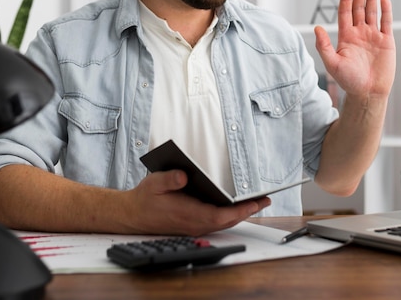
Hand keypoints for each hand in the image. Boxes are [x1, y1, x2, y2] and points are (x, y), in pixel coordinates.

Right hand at [123, 170, 270, 235]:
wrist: (133, 215)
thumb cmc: (146, 198)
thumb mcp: (154, 183)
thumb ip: (169, 179)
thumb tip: (184, 176)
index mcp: (188, 214)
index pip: (220, 215)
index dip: (240, 210)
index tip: (255, 203)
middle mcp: (195, 223)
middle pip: (228, 220)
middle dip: (249, 210)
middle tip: (267, 199)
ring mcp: (195, 226)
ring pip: (224, 222)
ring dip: (242, 213)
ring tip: (258, 201)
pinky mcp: (194, 224)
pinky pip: (218, 222)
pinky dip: (231, 215)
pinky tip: (239, 206)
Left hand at [314, 0, 394, 99]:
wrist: (368, 93)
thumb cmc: (349, 80)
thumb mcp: (332, 63)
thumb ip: (323, 45)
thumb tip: (316, 28)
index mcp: (345, 37)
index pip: (345, 13)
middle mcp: (359, 33)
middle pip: (359, 8)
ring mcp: (373, 36)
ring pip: (372, 12)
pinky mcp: (386, 42)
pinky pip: (386, 22)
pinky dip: (385, 11)